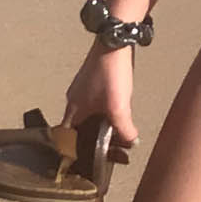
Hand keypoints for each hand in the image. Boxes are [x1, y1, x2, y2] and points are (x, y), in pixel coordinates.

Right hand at [62, 40, 138, 161]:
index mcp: (73, 109)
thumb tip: (131, 143)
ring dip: (102, 125)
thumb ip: (124, 130)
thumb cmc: (110, 72)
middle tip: (110, 148)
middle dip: (94, 139)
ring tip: (117, 133)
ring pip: (90, 115)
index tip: (89, 160)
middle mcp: (74, 100)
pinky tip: (118, 112)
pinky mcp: (93, 81)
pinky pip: (97, 103)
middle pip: (81, 128)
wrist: (115, 40)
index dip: (78, 151)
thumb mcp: (118, 107)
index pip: (69, 139)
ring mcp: (83, 89)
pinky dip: (106, 112)